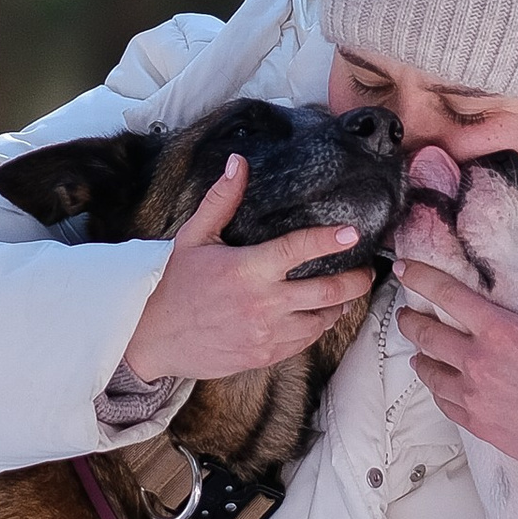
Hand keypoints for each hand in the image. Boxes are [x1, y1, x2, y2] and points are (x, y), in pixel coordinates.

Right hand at [119, 159, 372, 383]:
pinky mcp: (265, 356)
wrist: (151, 339)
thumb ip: (221, 200)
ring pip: (321, 320)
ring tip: (347, 293)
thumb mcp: (193, 237)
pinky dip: (317, 327)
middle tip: (366, 272)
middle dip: (354, 281)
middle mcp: (263, 304)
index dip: (330, 240)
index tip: (353, 233)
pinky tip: (320, 315)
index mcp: (248, 270)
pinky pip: (304, 342)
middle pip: (327, 292)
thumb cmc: (173, 284)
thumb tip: (238, 162)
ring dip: (340, 306)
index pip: (299, 250)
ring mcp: (266, 334)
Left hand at [395, 242, 517, 465]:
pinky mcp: (476, 422)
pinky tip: (439, 383)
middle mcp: (478, 361)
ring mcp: (473, 394)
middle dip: (410, 320)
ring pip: (429, 370)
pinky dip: (437, 388)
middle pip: (426, 334)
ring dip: (420, 356)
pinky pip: (443, 402)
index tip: (404, 270)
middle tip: (406, 314)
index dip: (419, 277)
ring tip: (419, 350)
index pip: (447, 295)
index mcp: (500, 331)